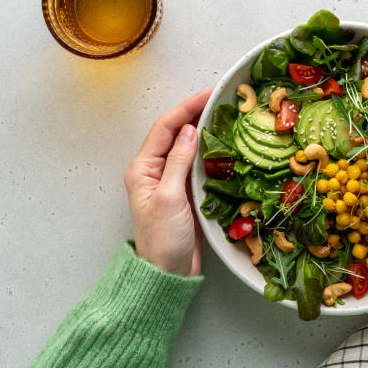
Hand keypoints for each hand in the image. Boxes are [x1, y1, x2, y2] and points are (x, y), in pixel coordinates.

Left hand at [123, 89, 212, 275]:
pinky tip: (223, 146)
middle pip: (175, 134)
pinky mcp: (184, 192)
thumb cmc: (162, 239)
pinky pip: (196, 164)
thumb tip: (190, 130)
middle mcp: (154, 170)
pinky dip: (209, 152)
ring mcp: (169, 181)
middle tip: (220, 101)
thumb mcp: (169, 197)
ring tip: (224, 117)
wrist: (167, 272)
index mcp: (142, 168)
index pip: (165, 128)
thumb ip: (178, 162)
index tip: (208, 94)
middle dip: (195, 114)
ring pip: (187, 147)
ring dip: (203, 131)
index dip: (186, 108)